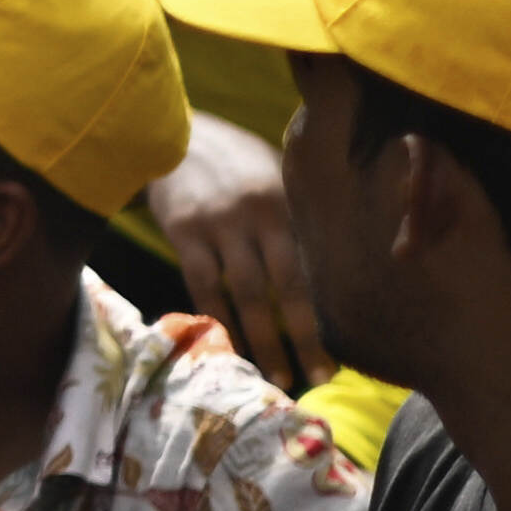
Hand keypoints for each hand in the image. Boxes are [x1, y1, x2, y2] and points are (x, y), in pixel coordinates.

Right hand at [145, 117, 329, 386]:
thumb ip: (293, 216)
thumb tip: (325, 269)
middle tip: (317, 379)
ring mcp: (216, 223)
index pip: (310, 268)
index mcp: (285, 202)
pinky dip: (216, 317)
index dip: (323, 314)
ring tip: (274, 375)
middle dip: (301, 338)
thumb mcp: (273, 174)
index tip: (339, 353)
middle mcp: (255, 214)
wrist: (171, 131)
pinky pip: (201, 284)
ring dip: (260, 340)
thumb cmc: (233, 158)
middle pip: (282, 288)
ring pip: (243, 293)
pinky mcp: (182, 230)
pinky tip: (229, 343)